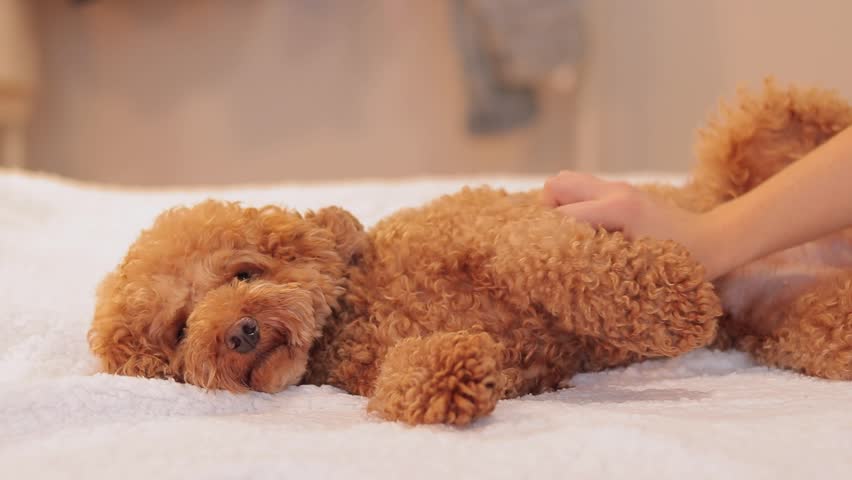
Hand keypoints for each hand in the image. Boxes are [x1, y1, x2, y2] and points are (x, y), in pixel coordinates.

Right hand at [542, 171, 722, 278]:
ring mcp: (618, 187)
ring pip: (567, 181)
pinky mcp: (622, 190)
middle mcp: (614, 191)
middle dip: (548, 212)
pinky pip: (584, 189)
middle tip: (559, 240)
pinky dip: (576, 205)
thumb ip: (600, 258)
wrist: (716, 238)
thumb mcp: (640, 266)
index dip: (546, 237)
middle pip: (556, 185)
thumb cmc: (684, 260)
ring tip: (572, 234)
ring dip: (562, 206)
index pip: (561, 215)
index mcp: (618, 208)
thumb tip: (561, 263)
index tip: (543, 258)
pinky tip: (590, 230)